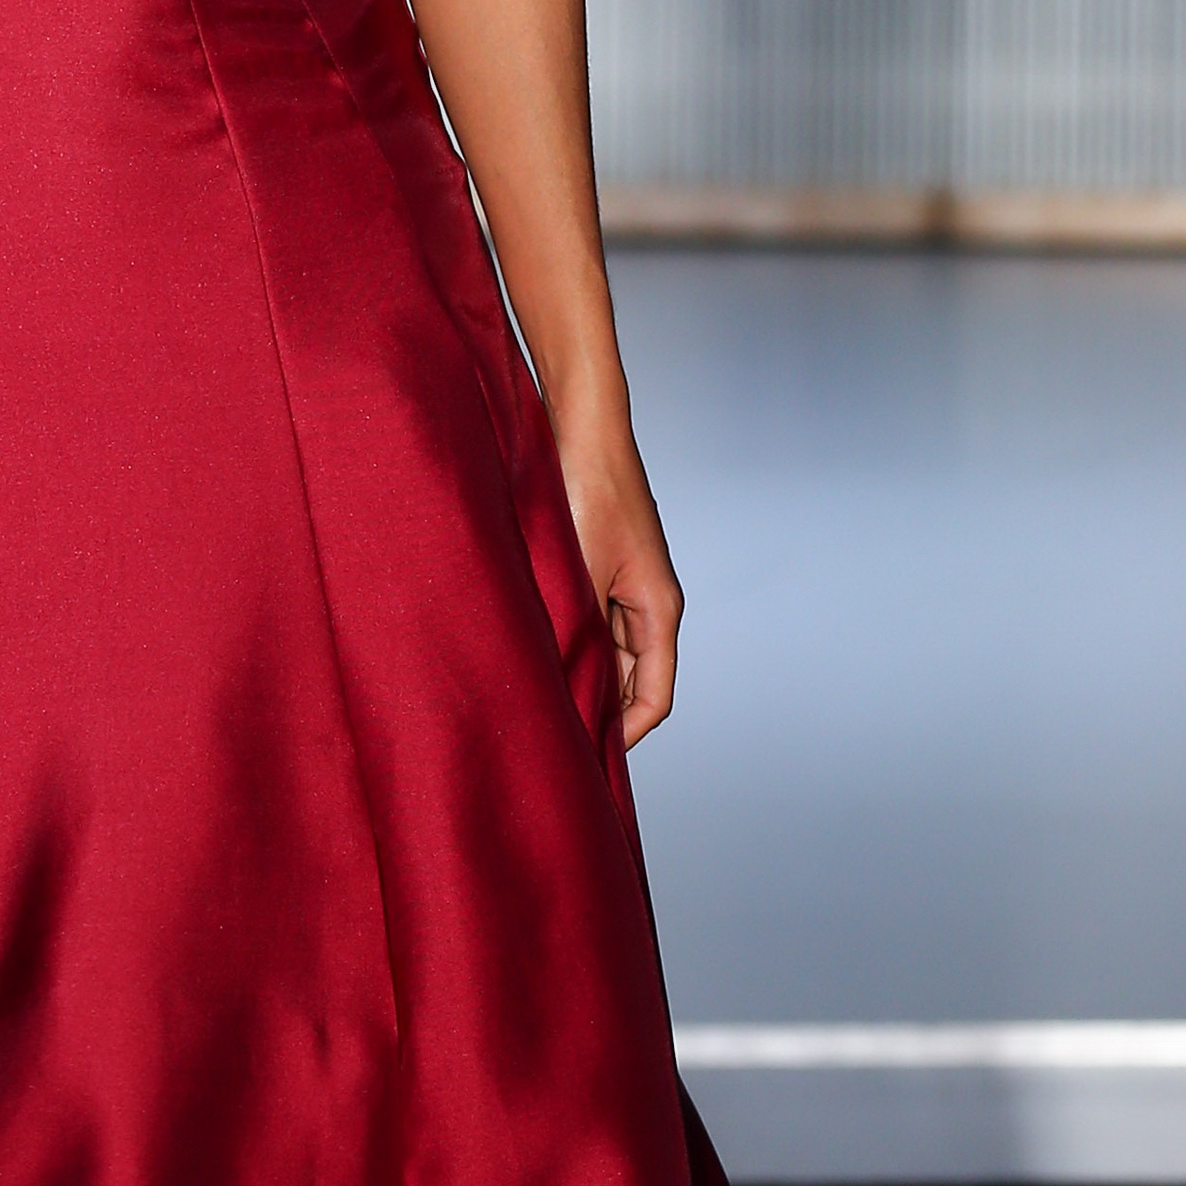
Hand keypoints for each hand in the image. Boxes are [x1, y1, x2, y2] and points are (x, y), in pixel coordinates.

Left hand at [555, 419, 683, 747]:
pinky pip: (587, 623)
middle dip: (595, 712)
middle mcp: (647, 603)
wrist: (579, 425)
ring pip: (605, 654)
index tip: (586, 760)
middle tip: (549, 739)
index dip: (625, 737)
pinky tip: (527, 652)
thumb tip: (561, 693)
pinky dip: (564, 643)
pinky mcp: (597, 567)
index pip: (653, 698)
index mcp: (658, 610)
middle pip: (629, 682)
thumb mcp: (579, 574)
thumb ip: (577, 635)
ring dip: (575, 676)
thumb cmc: (587, 489)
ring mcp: (622, 585)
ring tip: (533, 700)